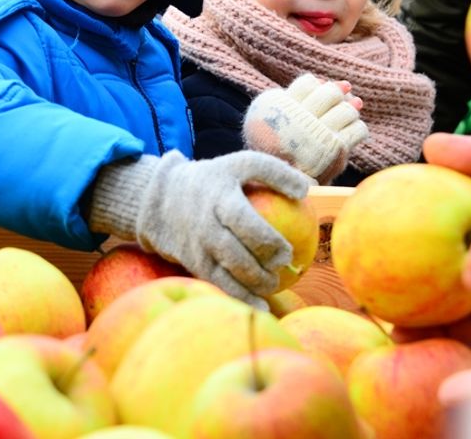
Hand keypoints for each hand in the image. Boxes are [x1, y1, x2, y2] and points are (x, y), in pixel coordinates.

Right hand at [89, 150, 314, 308]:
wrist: (163, 198)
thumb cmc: (215, 180)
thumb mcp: (240, 164)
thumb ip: (274, 172)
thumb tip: (307, 189)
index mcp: (217, 194)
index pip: (241, 219)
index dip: (266, 239)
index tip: (288, 251)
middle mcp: (204, 222)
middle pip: (234, 251)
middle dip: (262, 265)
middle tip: (283, 266)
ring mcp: (197, 245)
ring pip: (225, 272)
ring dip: (253, 284)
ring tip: (273, 285)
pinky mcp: (193, 262)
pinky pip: (218, 284)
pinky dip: (240, 297)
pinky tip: (261, 306)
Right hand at [243, 73, 367, 182]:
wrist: (282, 184)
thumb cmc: (280, 146)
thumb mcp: (276, 119)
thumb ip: (298, 99)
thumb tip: (341, 84)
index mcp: (279, 110)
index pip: (307, 84)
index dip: (317, 85)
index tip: (321, 89)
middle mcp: (299, 122)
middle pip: (329, 93)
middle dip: (336, 94)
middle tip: (337, 99)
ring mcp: (318, 136)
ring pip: (347, 110)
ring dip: (350, 110)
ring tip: (344, 115)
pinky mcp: (336, 150)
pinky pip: (358, 129)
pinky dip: (357, 127)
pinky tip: (350, 131)